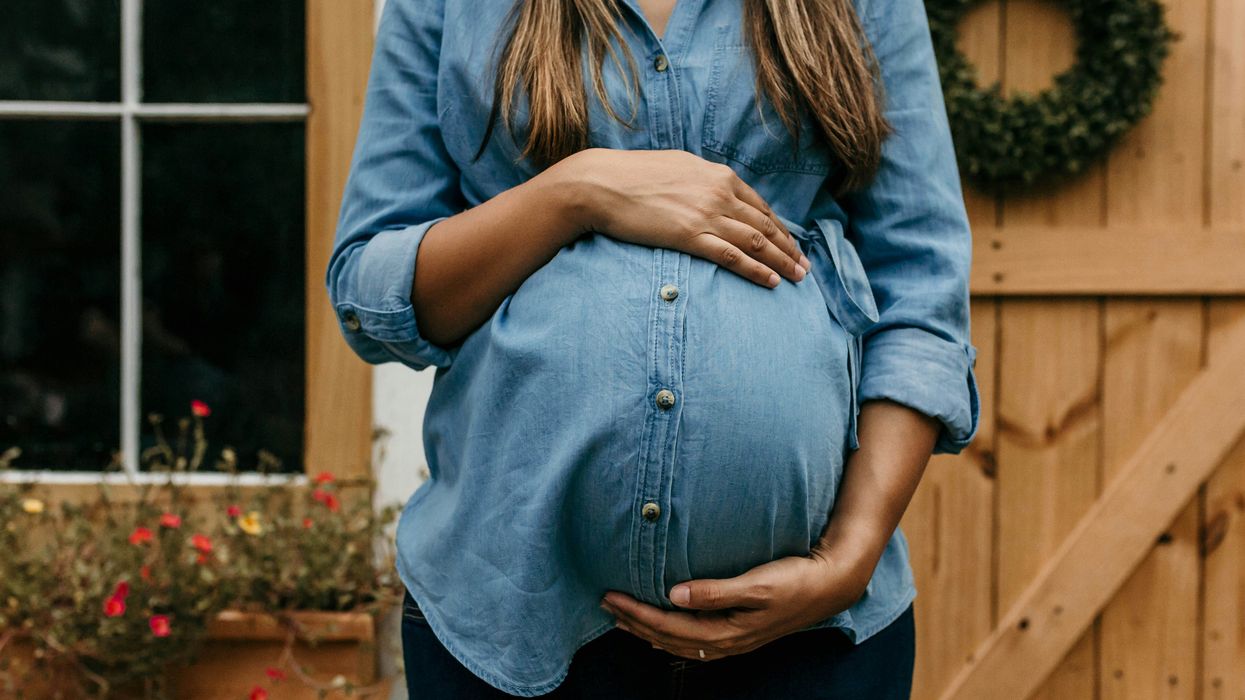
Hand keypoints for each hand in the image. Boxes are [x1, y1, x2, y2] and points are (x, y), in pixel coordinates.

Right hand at [561, 148, 810, 287]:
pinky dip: (755, 269)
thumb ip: (702, 180)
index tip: (792, 245)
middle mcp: (719, 193)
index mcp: (719, 176)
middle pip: (765, 226)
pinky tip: (770, 281)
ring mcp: (706, 214)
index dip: (780, 229)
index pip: (760, 207)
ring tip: (796, 278)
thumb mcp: (678, 167)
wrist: (602, 183)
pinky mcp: (689, 235)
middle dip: (789, 248)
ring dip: (781, 261)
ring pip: (755, 242)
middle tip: (805, 267)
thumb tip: (713, 189)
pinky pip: (731, 256)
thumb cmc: (633, 175)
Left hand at [599, 549, 871, 661]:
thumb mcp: (757, 584)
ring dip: (648, 630)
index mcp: (726, 632)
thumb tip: (673, 595)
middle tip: (605, 603)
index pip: (668, 626)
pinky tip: (662, 626)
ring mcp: (733, 640)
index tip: (611, 596)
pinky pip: (693, 640)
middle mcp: (726, 642)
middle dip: (634, 622)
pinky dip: (670, 634)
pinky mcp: (739, 631)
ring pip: (679, 642)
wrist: (831, 586)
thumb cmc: (795, 580)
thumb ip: (715, 591)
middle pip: (668, 637)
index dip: (636, 613)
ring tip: (622, 618)